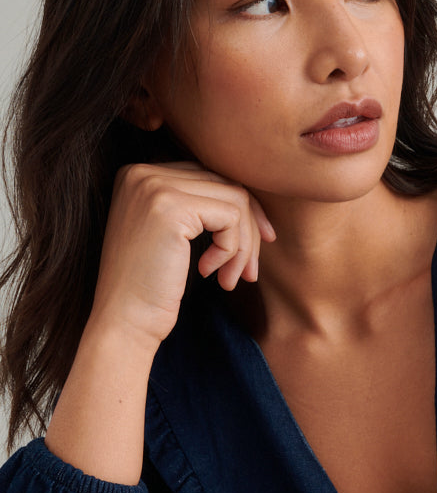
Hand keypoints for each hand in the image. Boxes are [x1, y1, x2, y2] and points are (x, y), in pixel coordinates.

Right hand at [92, 161, 275, 347]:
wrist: (123, 320)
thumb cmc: (150, 289)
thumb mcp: (172, 238)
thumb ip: (198, 210)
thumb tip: (253, 203)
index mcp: (139, 175)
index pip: (209, 177)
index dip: (241, 212)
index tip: (257, 247)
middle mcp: (143, 173)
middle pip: (225, 185)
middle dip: (249, 231)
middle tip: (249, 273)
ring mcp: (155, 186)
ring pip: (235, 201)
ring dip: (244, 246)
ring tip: (231, 279)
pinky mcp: (171, 207)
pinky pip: (231, 218)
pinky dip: (232, 249)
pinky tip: (210, 273)